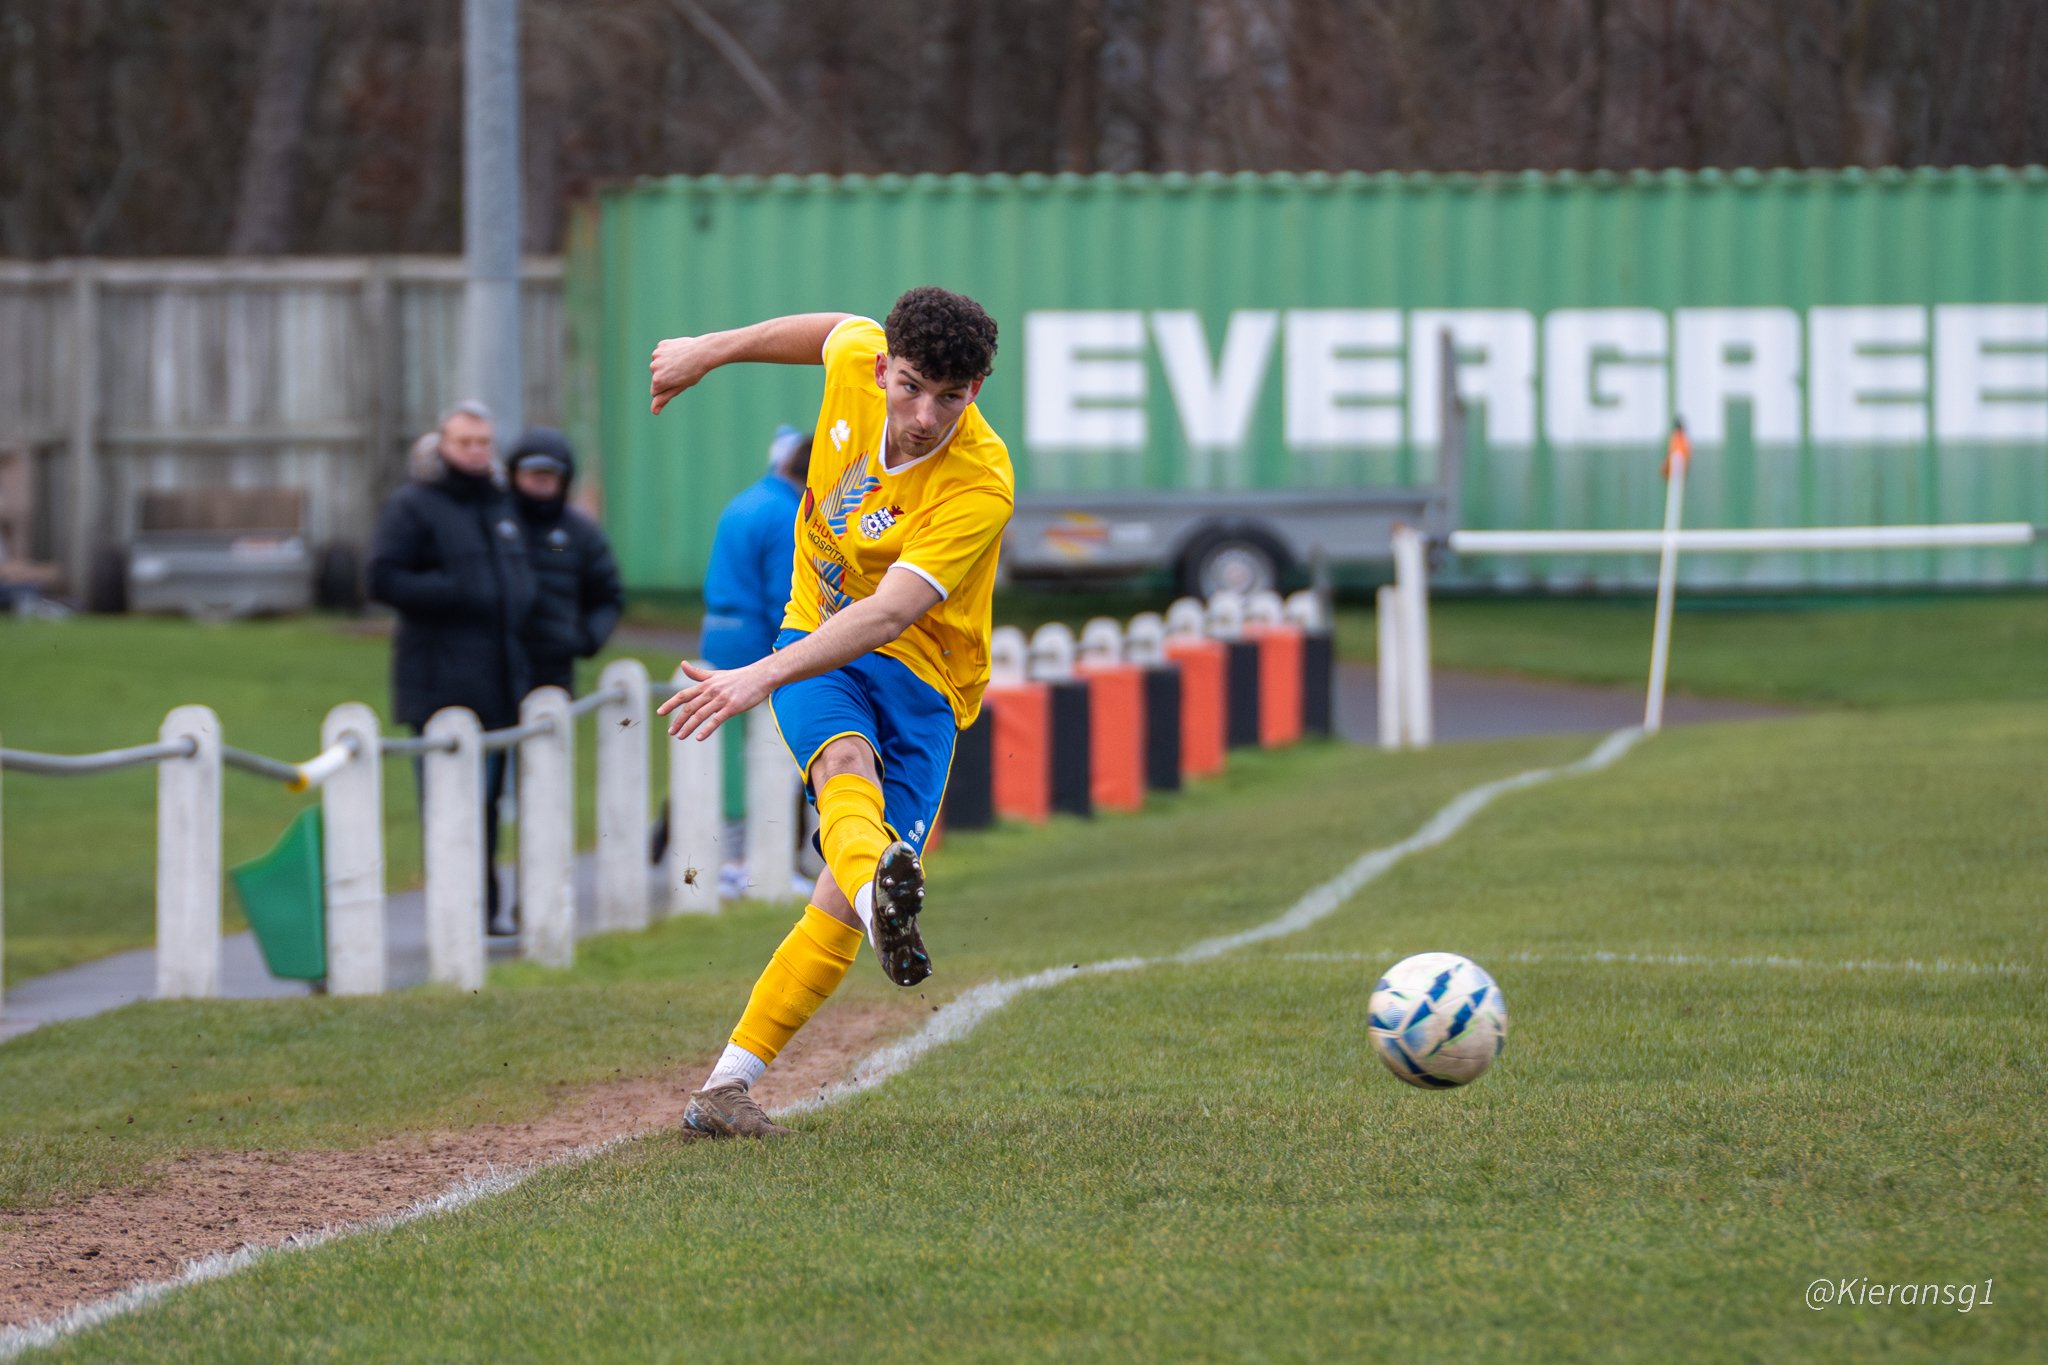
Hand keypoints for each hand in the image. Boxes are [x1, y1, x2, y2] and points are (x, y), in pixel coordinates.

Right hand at [650, 335, 716, 414]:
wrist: (704, 352)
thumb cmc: (694, 372)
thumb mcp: (679, 388)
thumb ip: (664, 399)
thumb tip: (654, 411)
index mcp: (658, 381)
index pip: (656, 392)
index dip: (668, 389)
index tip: (679, 383)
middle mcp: (653, 368)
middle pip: (657, 377)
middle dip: (667, 376)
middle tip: (683, 371)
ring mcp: (656, 355)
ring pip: (659, 364)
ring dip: (667, 364)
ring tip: (682, 362)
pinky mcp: (661, 345)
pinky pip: (662, 353)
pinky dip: (669, 353)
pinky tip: (680, 353)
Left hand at [656, 660, 770, 740]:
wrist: (761, 676)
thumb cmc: (739, 677)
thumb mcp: (716, 674)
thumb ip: (698, 673)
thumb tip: (682, 664)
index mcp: (706, 684)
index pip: (683, 695)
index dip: (670, 704)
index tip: (660, 713)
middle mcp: (711, 691)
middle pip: (689, 707)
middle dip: (678, 720)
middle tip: (671, 732)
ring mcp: (721, 699)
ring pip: (700, 714)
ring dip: (688, 727)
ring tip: (680, 737)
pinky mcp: (732, 707)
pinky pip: (716, 720)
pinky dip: (707, 729)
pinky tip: (699, 738)